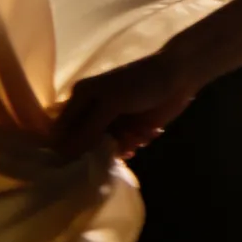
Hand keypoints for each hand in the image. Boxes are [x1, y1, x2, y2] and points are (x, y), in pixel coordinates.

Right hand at [51, 50, 199, 159]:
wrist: (179, 77)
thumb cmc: (142, 82)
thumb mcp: (112, 102)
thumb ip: (88, 128)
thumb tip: (64, 153)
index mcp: (80, 97)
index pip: (62, 129)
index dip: (65, 147)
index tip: (70, 165)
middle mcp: (91, 111)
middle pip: (82, 143)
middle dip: (97, 148)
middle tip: (115, 144)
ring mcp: (110, 122)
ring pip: (103, 148)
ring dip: (120, 146)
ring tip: (135, 135)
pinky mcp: (129, 131)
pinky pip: (122, 148)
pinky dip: (133, 144)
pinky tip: (146, 134)